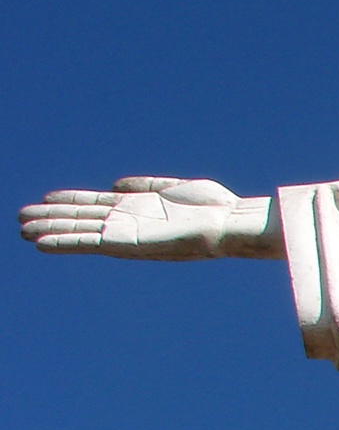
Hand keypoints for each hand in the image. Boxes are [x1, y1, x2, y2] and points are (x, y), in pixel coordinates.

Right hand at [18, 177, 278, 258]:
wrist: (228, 223)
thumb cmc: (212, 207)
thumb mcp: (174, 188)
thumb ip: (145, 185)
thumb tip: (115, 184)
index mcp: (137, 207)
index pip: (94, 203)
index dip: (69, 200)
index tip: (45, 198)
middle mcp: (128, 222)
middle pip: (81, 218)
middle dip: (51, 217)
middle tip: (20, 217)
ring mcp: (126, 233)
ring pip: (78, 230)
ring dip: (50, 229)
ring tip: (21, 229)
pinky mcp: (128, 245)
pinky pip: (89, 244)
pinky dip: (65, 243)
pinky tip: (41, 243)